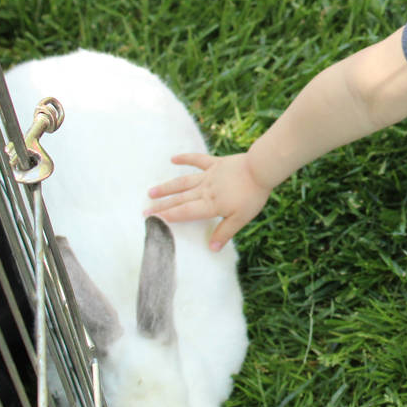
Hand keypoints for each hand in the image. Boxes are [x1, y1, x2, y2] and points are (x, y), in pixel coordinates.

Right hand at [146, 152, 272, 250]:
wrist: (261, 169)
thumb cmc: (253, 195)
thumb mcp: (241, 218)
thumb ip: (225, 232)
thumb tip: (212, 248)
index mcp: (210, 204)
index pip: (185, 212)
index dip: (168, 216)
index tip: (153, 220)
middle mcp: (205, 190)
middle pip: (180, 199)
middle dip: (162, 206)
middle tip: (145, 210)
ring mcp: (209, 175)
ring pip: (184, 182)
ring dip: (167, 187)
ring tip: (151, 192)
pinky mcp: (216, 163)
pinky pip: (198, 160)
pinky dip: (186, 158)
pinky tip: (173, 158)